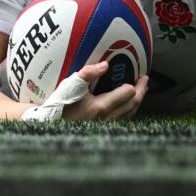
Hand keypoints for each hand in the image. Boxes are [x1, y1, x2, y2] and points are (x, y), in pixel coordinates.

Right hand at [21, 61, 147, 120]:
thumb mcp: (71, 85)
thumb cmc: (59, 103)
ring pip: (129, 115)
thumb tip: (105, 65)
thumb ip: (88, 73)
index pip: (128, 93)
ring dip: (136, 103)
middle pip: (133, 105)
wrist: (49, 123)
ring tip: (139, 93)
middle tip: (145, 81)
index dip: (136, 84)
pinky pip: (122, 121)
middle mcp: (107, 119)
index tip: (141, 75)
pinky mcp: (102, 130)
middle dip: (141, 92)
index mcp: (101, 107)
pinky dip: (128, 111)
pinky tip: (125, 107)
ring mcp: (105, 127)